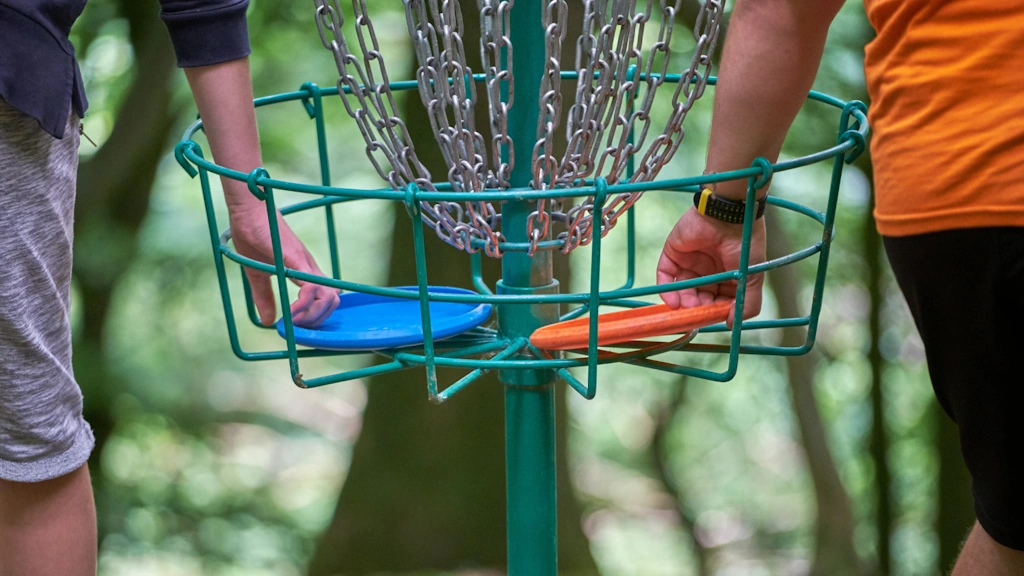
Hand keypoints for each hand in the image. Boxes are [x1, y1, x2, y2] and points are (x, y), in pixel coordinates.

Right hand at [230, 206, 339, 327]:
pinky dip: (304, 305)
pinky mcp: (296, 258)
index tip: (295, 328)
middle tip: (295, 328)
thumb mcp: (257, 274)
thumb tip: (268, 321)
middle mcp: (311, 268)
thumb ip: (264, 297)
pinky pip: (311, 286)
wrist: (247, 210)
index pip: (326, 299)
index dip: (316, 318)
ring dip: (313, 316)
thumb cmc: (252, 236)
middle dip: (317, 321)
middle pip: (334, 300)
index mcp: (305, 272)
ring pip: (329, 296)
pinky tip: (290, 314)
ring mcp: (306, 263)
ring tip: (292, 322)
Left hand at [656, 206, 765, 327]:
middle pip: (699, 298)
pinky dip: (666, 290)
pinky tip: (673, 301)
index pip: (718, 302)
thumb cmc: (745, 244)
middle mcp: (709, 271)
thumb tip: (731, 324)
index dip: (714, 312)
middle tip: (696, 314)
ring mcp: (690, 262)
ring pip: (682, 290)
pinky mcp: (673, 253)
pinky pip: (665, 276)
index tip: (712, 320)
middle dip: (697, 308)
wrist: (729, 214)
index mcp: (729, 276)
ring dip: (683, 302)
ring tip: (686, 307)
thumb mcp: (753, 278)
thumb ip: (747, 303)